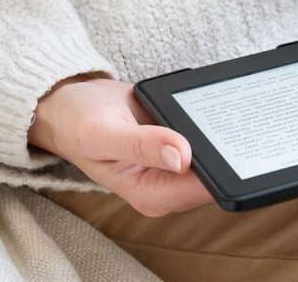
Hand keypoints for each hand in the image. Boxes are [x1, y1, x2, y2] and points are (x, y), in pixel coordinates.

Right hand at [28, 76, 211, 216]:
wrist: (69, 105)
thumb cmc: (76, 122)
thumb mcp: (102, 133)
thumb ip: (140, 146)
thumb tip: (182, 157)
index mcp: (150, 194)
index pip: (202, 188)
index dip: (221, 167)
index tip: (228, 139)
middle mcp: (166, 186)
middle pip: (216, 173)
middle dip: (224, 148)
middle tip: (220, 116)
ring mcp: (174, 166)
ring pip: (214, 154)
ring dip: (218, 132)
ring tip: (209, 106)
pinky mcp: (177, 145)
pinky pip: (204, 137)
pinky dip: (206, 121)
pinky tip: (201, 103)